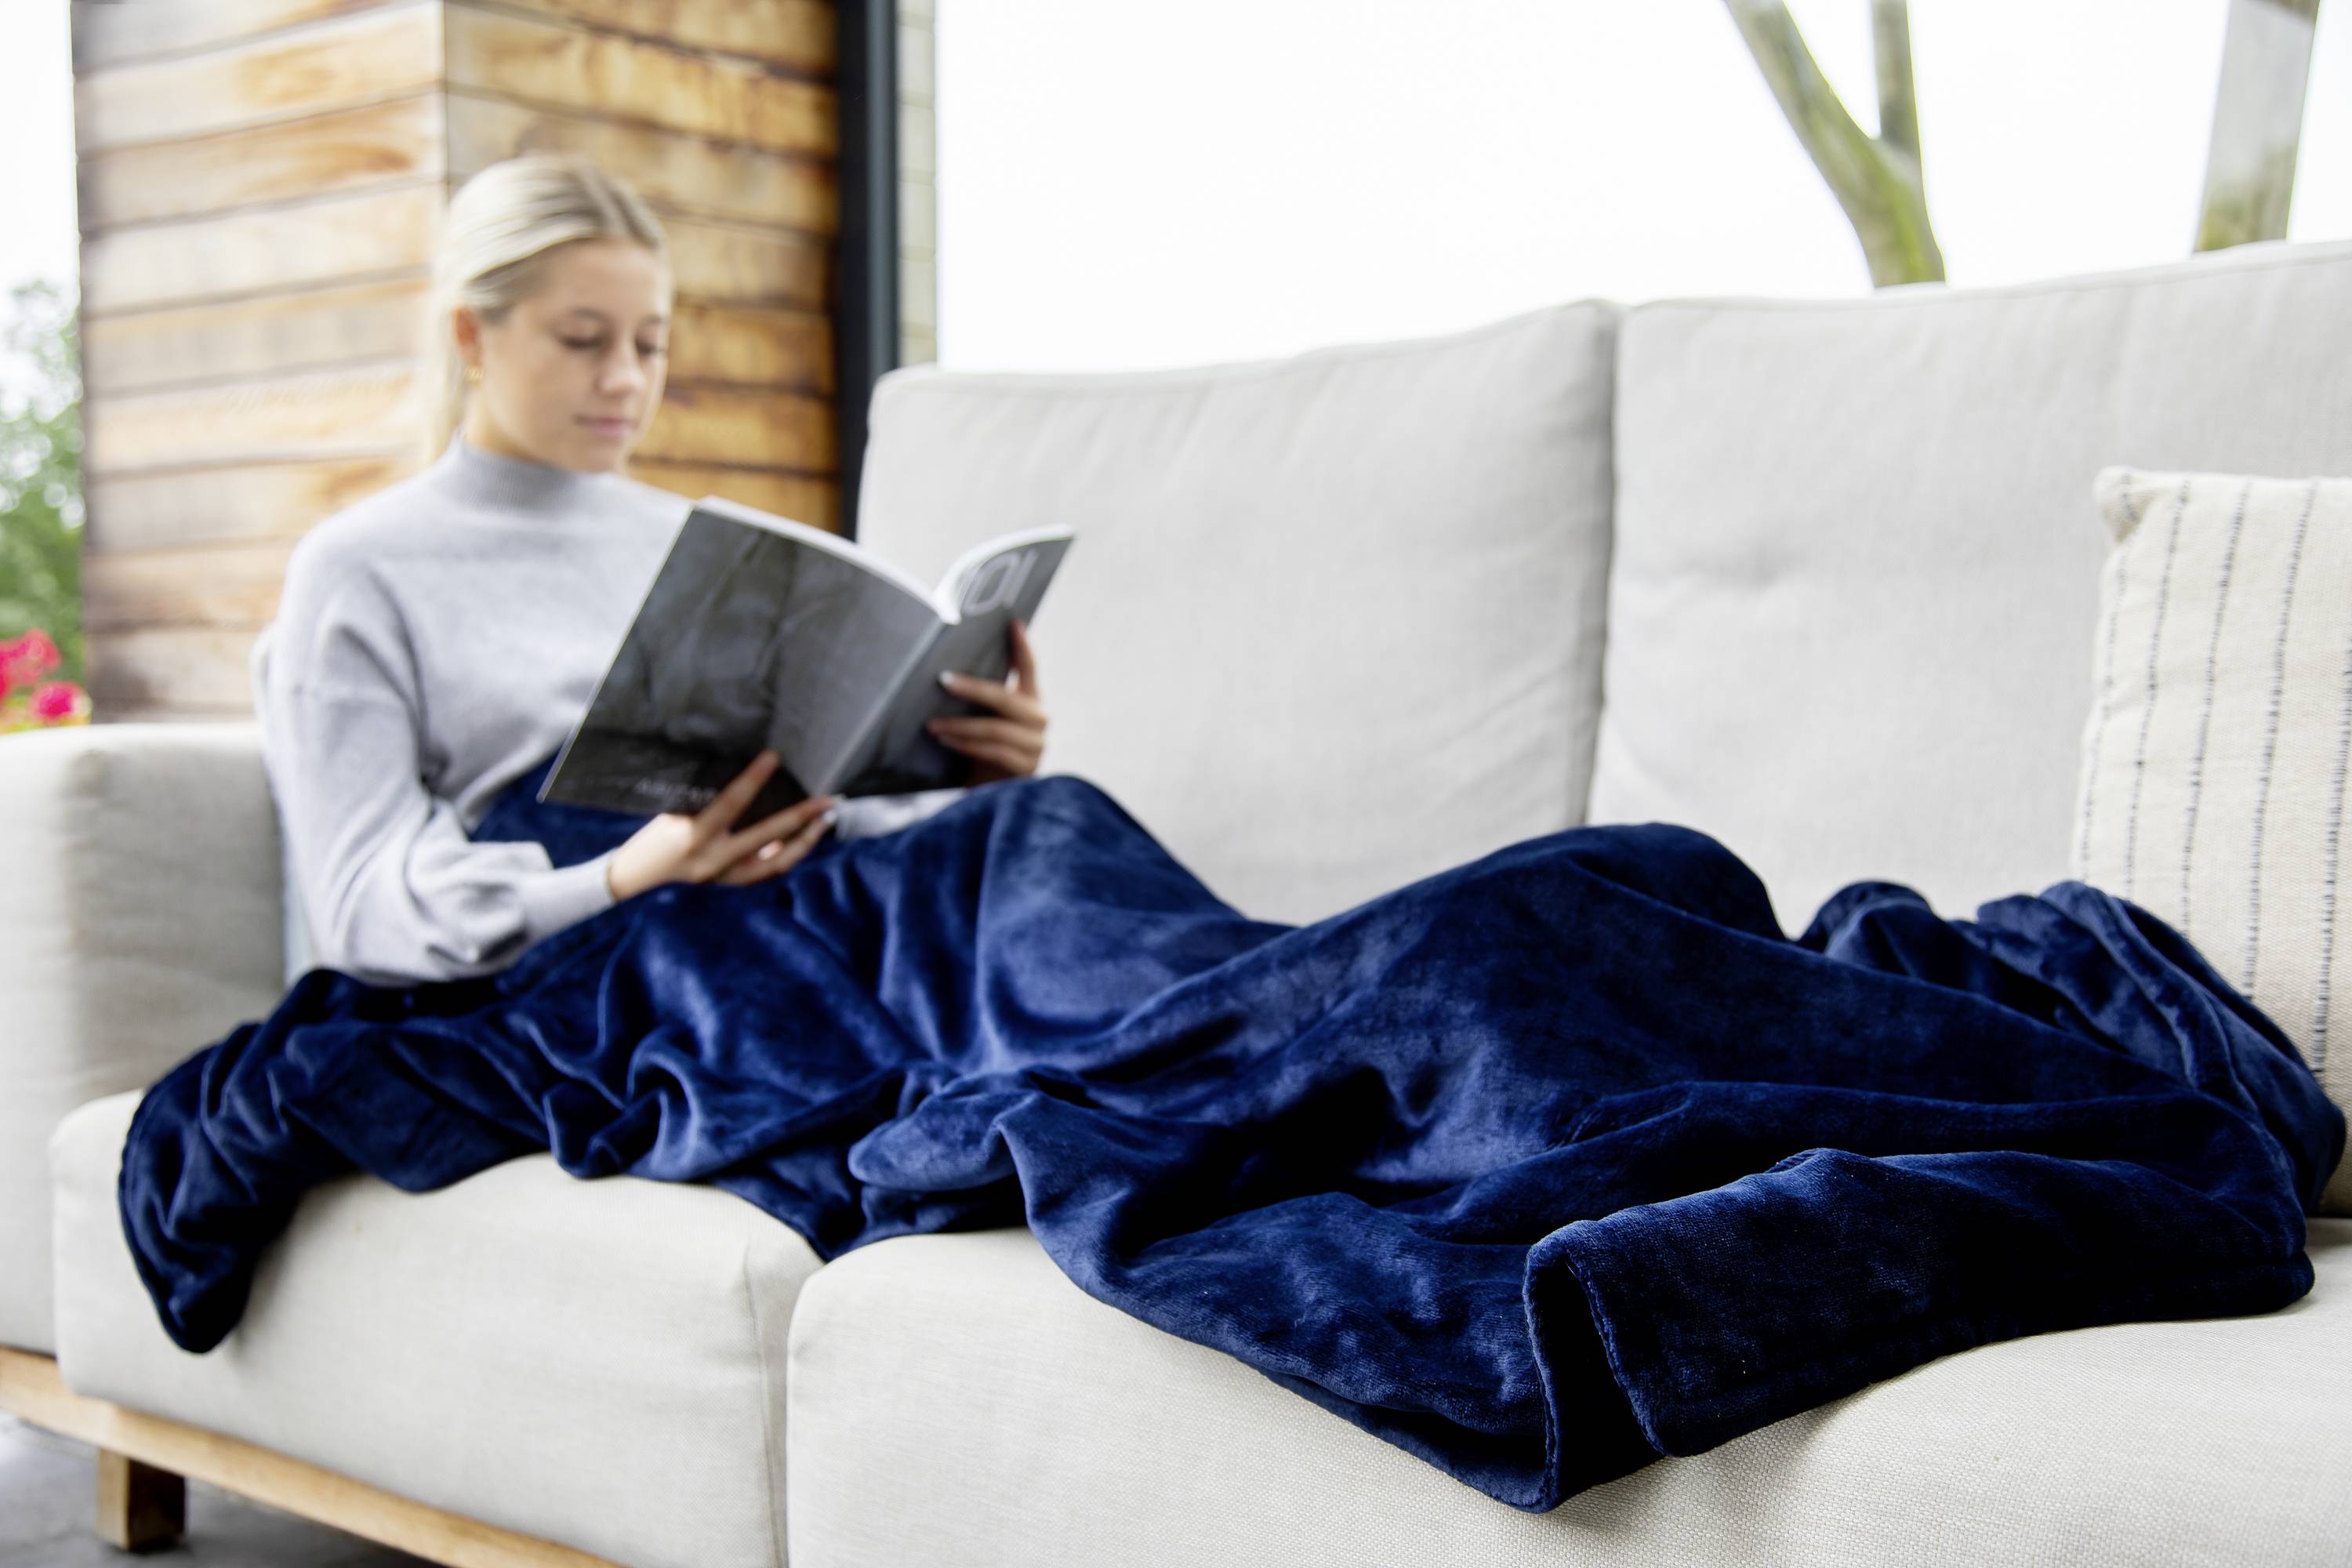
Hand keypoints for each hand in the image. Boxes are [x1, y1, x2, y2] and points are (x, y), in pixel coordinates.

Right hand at [605, 750, 837, 900]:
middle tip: (828, 801)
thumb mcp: (673, 814)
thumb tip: (746, 780)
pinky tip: (801, 837)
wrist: (636, 880)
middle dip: (801, 819)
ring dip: (804, 842)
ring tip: (824, 821)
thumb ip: (707, 801)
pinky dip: (785, 853)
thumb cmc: (653, 839)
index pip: (731, 803)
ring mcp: (724, 880)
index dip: (754, 779)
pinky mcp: (731, 887)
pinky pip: (767, 871)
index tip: (774, 757)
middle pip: (769, 840)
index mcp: (693, 837)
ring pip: (776, 864)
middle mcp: (713, 862)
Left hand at [927, 618, 1048, 785]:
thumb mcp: (985, 720)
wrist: (992, 793)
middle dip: (972, 688)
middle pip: (1006, 699)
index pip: (1030, 669)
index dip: (1023, 647)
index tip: (1013, 623)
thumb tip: (946, 674)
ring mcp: (1036, 745)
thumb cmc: (984, 751)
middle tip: (943, 680)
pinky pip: (993, 751)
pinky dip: (966, 745)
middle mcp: (1039, 720)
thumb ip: (982, 700)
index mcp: (1032, 701)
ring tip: (932, 725)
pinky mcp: (1026, 768)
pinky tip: (946, 742)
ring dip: (959, 726)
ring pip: (995, 728)